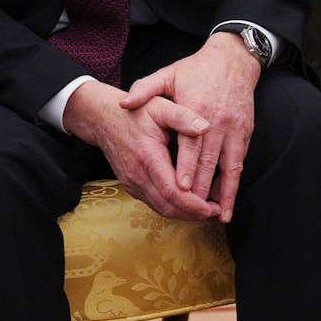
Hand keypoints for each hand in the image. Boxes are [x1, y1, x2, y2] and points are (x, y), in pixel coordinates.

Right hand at [63, 80, 219, 220]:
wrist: (104, 119)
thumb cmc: (137, 112)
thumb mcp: (161, 107)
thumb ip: (183, 116)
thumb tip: (205, 127)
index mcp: (148, 157)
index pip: (171, 191)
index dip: (193, 204)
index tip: (211, 208)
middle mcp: (138, 176)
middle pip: (167, 206)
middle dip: (192, 213)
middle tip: (215, 211)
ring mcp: (133, 183)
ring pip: (160, 208)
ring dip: (183, 213)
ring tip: (206, 210)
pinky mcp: (132, 185)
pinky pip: (154, 202)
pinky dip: (172, 207)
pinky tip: (188, 203)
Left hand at [121, 31, 259, 222]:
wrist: (233, 60)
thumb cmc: (196, 70)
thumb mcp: (168, 73)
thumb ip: (144, 88)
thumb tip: (125, 104)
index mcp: (196, 107)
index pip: (191, 142)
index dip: (187, 166)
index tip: (182, 187)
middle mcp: (217, 120)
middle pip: (210, 159)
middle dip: (203, 187)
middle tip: (194, 209)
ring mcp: (234, 127)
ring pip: (230, 164)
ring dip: (225, 190)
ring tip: (219, 213)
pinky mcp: (245, 131)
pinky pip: (240, 160)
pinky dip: (234, 180)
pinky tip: (228, 197)